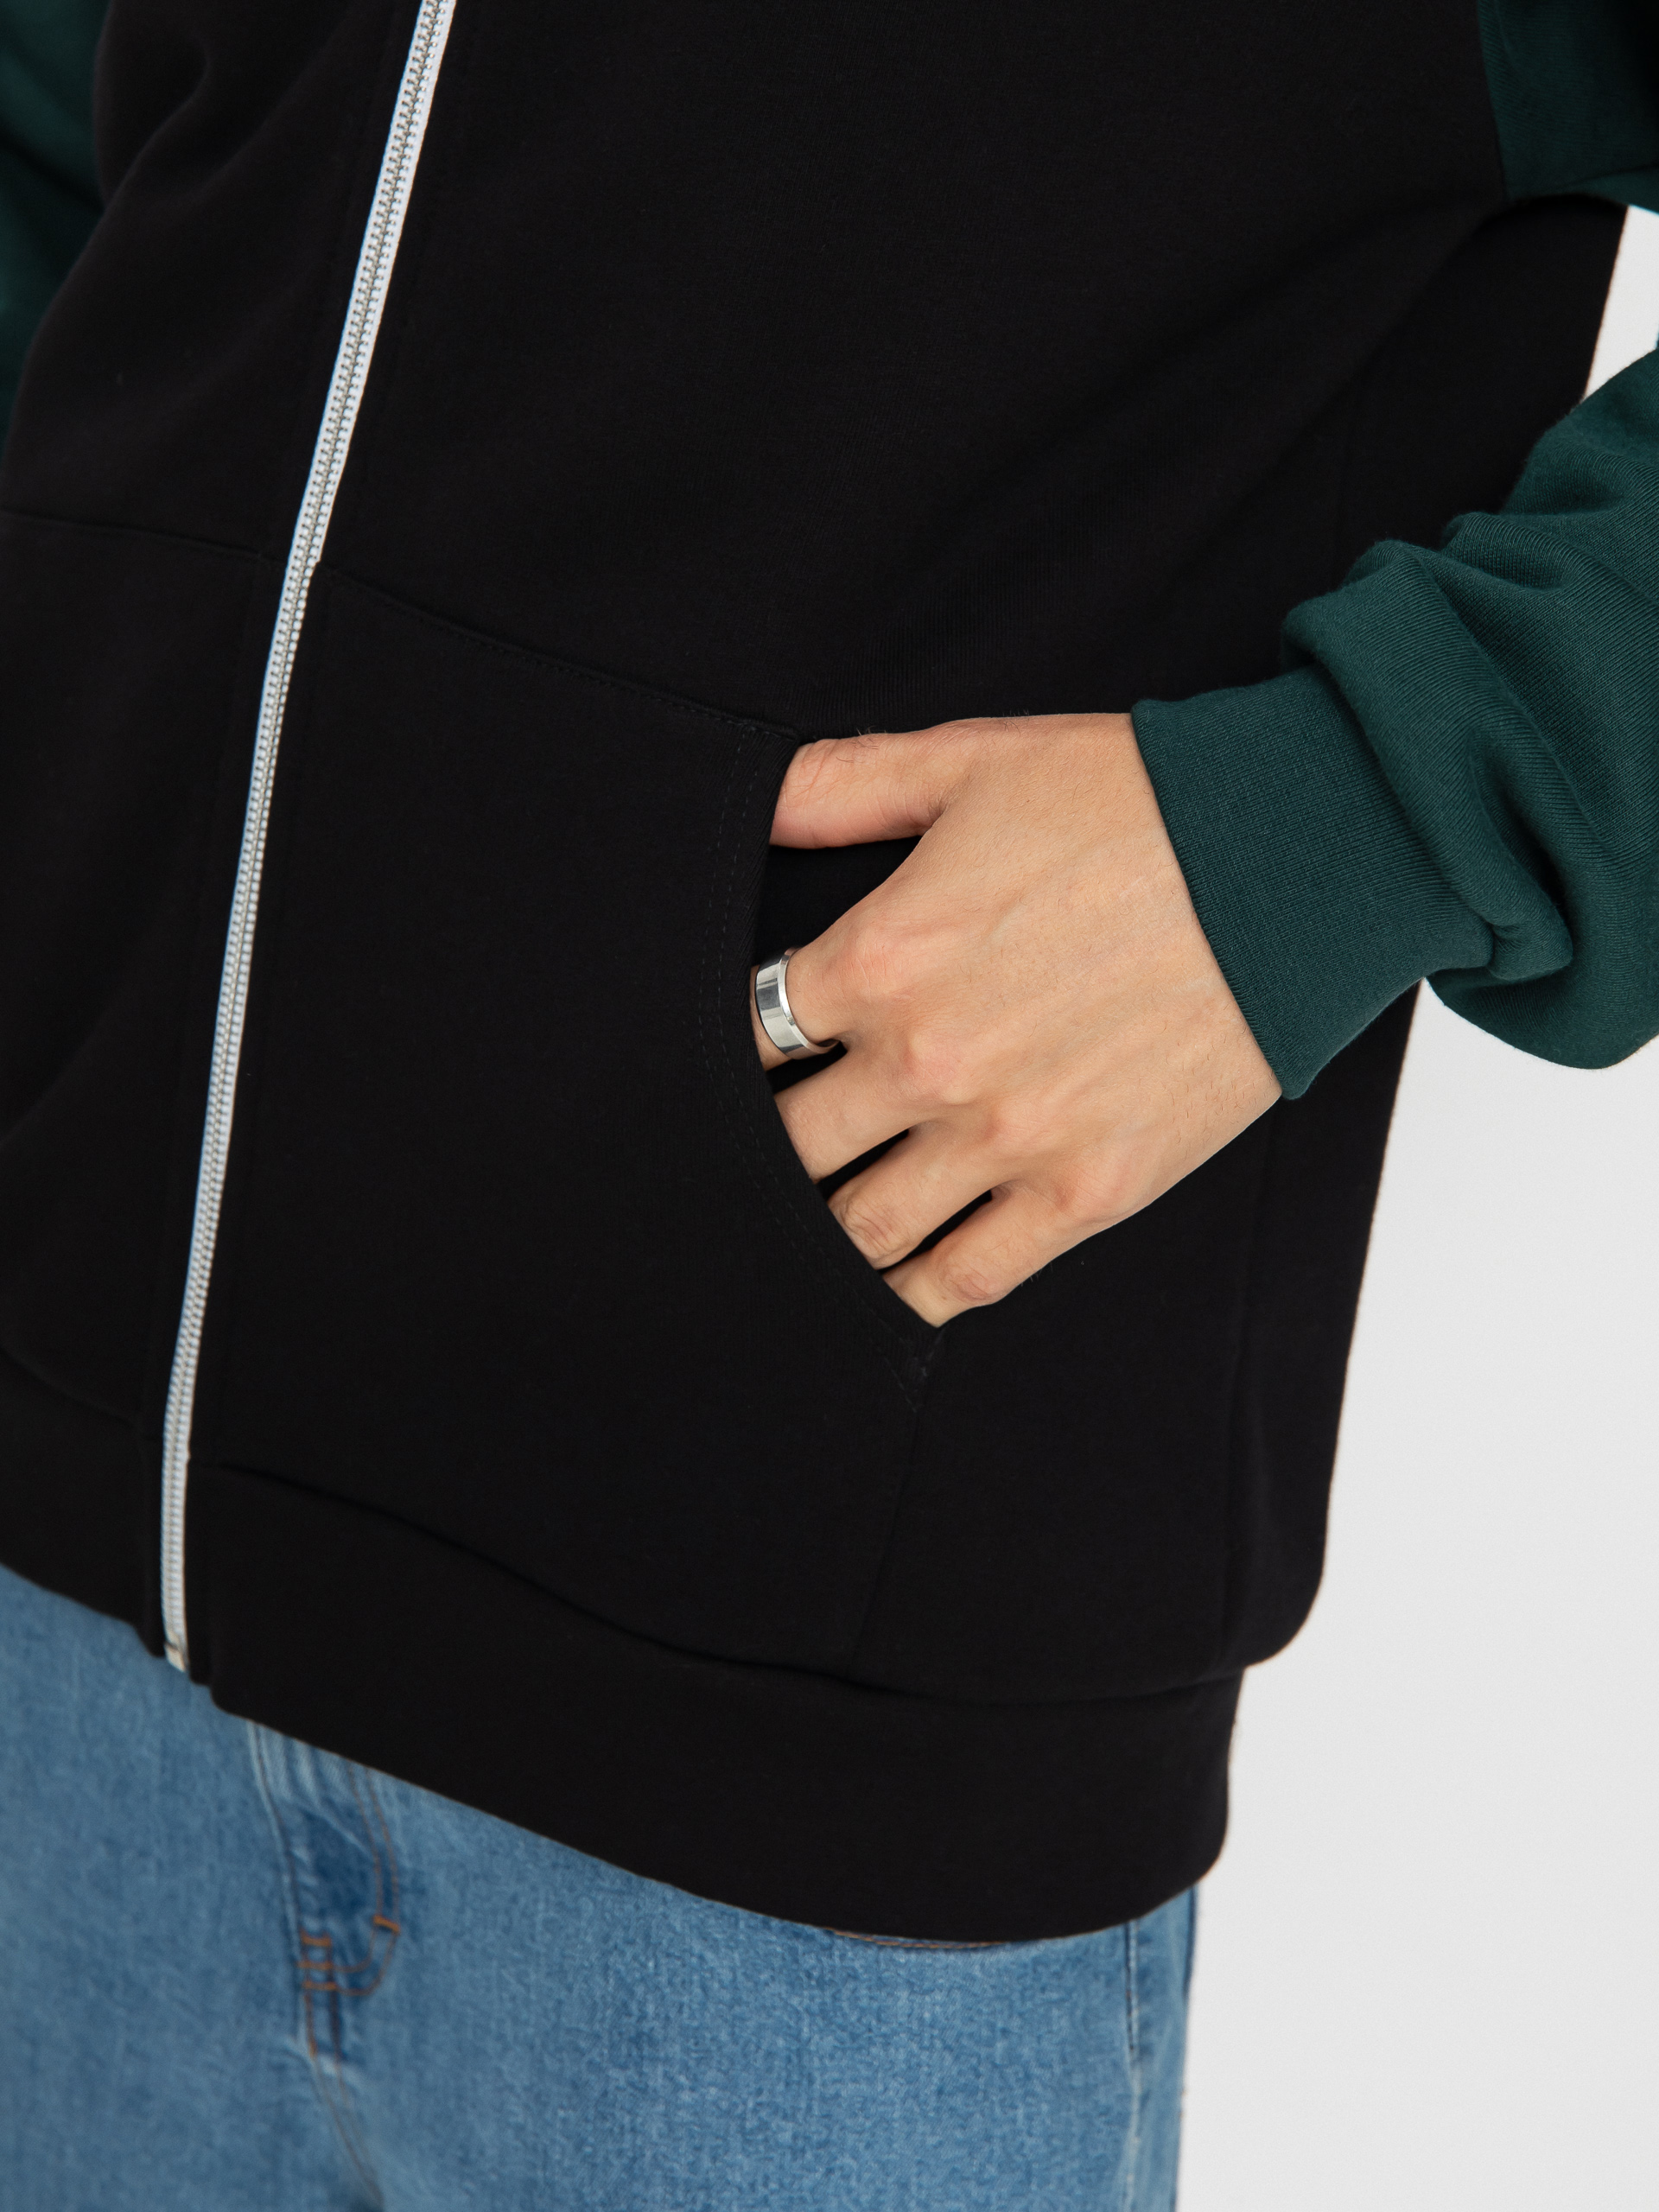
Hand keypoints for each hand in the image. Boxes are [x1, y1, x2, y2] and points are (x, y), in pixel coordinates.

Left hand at [749, 713, 1280, 1325]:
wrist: (1294, 860)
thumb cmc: (1136, 801)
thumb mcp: (970, 761)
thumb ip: (841, 786)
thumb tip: (752, 801)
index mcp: (881, 958)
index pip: (750, 1036)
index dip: (738, 1050)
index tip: (756, 1058)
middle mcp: (926, 1064)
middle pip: (789, 1147)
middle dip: (769, 1145)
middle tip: (782, 1143)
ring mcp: (1006, 1139)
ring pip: (860, 1229)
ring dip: (826, 1226)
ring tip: (821, 1215)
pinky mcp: (1086, 1190)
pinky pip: (968, 1276)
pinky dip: (915, 1290)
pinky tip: (896, 1281)